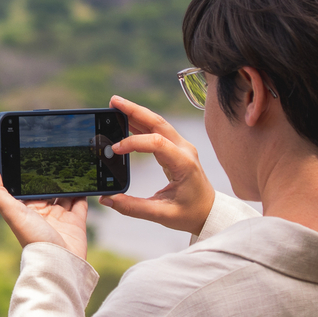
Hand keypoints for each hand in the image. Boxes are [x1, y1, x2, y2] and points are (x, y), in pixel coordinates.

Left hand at [0, 164, 88, 260]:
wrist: (60, 263)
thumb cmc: (33, 240)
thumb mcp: (12, 212)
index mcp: (25, 210)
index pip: (26, 187)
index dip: (27, 173)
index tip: (29, 154)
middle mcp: (41, 213)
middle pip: (46, 189)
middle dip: (50, 176)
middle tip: (55, 155)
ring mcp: (59, 217)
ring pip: (64, 194)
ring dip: (67, 182)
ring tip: (72, 165)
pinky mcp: (76, 222)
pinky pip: (81, 203)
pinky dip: (84, 192)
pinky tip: (85, 181)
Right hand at [98, 96, 214, 236]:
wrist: (209, 212)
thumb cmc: (190, 214)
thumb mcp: (162, 215)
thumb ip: (133, 207)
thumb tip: (107, 199)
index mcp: (184, 164)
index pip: (157, 143)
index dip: (134, 142)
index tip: (115, 149)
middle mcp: (184, 150)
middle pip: (158, 123)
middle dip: (135, 110)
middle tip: (113, 101)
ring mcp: (181, 147)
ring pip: (157, 123)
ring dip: (137, 113)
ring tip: (115, 105)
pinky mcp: (176, 149)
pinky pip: (158, 132)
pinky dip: (141, 124)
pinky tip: (126, 120)